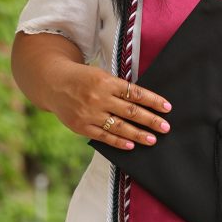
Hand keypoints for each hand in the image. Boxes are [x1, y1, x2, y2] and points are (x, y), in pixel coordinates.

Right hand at [47, 60, 171, 149]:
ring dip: (138, 134)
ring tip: (152, 140)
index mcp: (107, 82)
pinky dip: (119, 141)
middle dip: (150, 120)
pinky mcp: (82, 126)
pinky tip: (131, 145)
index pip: (135, 93)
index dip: (153, 101)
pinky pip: (104, 136)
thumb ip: (119, 88)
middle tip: (165, 127)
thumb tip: (144, 101)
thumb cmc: (84, 79)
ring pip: (119, 126)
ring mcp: (90, 114)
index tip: (167, 107)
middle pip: (130, 111)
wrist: (54, 83)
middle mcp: (99, 98)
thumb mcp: (102, 75)